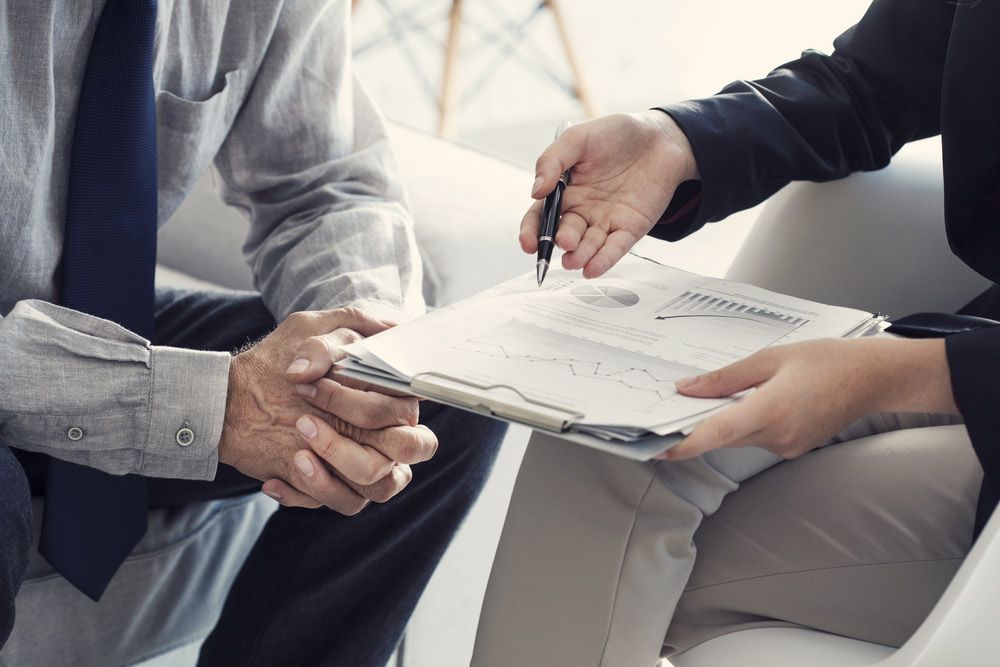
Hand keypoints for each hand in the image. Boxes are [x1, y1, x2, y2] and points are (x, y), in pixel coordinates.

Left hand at [220, 308, 436, 512]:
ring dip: (338, 469)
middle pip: (405, 450)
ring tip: (297, 453)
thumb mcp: (303, 333)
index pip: (407, 409)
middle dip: (359, 436)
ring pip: (379, 486)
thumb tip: (328, 370)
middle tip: (306, 422)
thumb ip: (325, 343)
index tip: (327, 384)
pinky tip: (275, 479)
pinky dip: (310, 492)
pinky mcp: (337, 486)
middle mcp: (384, 433)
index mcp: (389, 396)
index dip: (375, 403)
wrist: (238, 395)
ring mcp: (363, 462)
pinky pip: (344, 503)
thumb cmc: (282, 358)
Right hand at [520, 111, 697, 277]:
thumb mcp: (578, 139)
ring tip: (574, 260)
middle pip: (564, 234)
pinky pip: (615, 248)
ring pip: (588, 245)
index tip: (528, 243)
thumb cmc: (616, 134)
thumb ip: (552, 161)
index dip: (532, 231)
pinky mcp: (630, 229)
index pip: (540, 217)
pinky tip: (592, 269)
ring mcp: (605, 222)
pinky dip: (603, 260)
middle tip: (564, 241)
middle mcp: (582, 211)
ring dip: (579, 255)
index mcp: (564, 191)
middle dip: (561, 241)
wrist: (660, 136)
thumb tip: (535, 191)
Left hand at [661, 337, 957, 460]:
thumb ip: (725, 377)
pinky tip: (745, 404)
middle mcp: (779, 435)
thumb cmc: (826, 360)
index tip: (657, 447)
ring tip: (706, 402)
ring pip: (739, 439)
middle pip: (723, 438)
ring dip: (722, 424)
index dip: (684, 444)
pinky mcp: (794, 448)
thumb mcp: (770, 358)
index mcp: (771, 410)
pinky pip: (757, 439)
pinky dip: (744, 425)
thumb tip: (687, 389)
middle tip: (666, 415)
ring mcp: (788, 446)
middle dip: (696, 428)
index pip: (717, 434)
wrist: (873, 378)